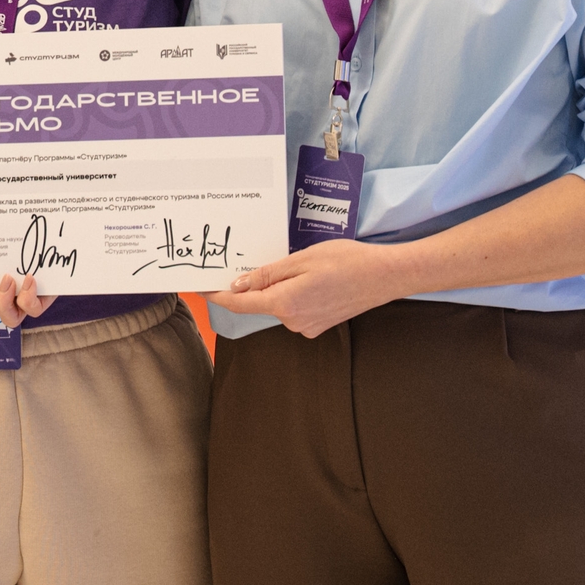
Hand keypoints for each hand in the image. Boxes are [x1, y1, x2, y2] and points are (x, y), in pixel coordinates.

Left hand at [209, 239, 407, 336]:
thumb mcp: (301, 259)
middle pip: (259, 302)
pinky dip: (294, 294)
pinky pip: (294, 308)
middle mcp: (292, 321)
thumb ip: (267, 275)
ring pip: (278, 304)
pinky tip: (314, 279)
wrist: (386, 276)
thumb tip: (237, 285)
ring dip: (279, 287)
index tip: (198, 286)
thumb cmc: (347, 261)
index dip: (216, 294)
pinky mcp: (318, 325)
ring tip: (304, 266)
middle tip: (261, 258)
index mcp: (284, 303)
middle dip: (254, 283)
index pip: (238, 303)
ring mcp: (306, 326)